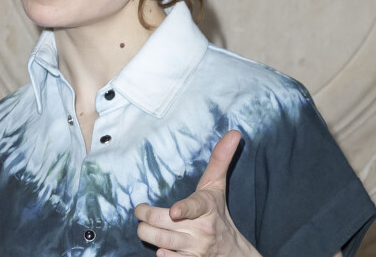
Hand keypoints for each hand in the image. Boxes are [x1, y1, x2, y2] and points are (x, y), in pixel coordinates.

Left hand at [135, 131, 259, 256]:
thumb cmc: (218, 212)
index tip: (173, 211)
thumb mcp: (217, 186)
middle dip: (145, 217)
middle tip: (140, 210)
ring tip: (145, 227)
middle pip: (162, 225)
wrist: (233, 253)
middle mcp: (201, 230)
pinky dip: (161, 256)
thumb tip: (234, 132)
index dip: (184, 210)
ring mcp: (195, 250)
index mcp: (207, 207)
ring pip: (159, 242)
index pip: (195, 207)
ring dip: (147, 234)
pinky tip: (161, 250)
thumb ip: (220, 159)